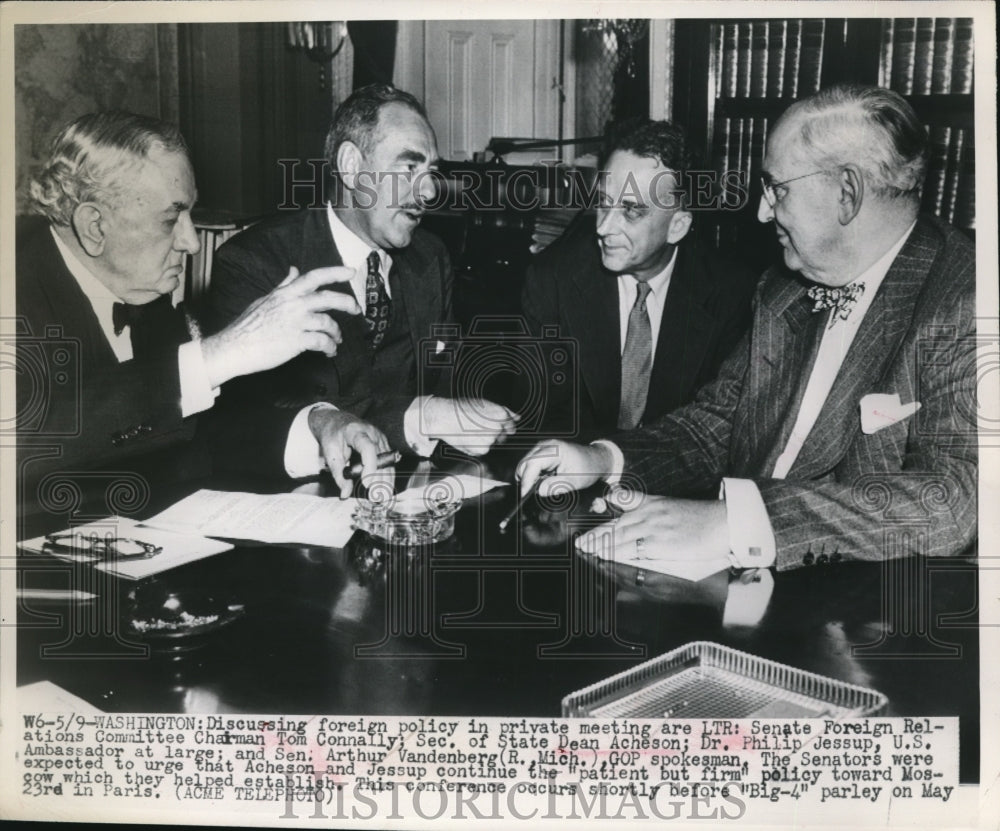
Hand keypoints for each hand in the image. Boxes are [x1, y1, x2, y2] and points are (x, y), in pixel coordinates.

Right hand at [201, 266, 360, 387]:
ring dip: (336, 333)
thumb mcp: (265, 299)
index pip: (314, 276)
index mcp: (285, 293)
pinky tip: (329, 352)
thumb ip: (284, 285)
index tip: (351, 271)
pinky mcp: (296, 341)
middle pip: (328, 298)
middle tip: (356, 310)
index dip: (335, 272)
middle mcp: (293, 304)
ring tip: (337, 340)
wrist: (234, 347)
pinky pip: (322, 342)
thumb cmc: (248, 326)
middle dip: (347, 303)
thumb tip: (294, 270)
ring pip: (328, 323)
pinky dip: (330, 347)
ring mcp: (295, 322)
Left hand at [308, 407, 393, 498]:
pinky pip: (388, 461)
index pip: (367, 448)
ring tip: (382, 496)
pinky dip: (387, 475)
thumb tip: (345, 494)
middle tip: (375, 497)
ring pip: (387, 461)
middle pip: (380, 457)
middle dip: (379, 479)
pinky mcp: (383, 444)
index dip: (369, 466)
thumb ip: (338, 474)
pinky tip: (386, 488)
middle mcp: (371, 433)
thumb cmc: (333, 436)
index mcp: (355, 431)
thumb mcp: (330, 454)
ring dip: (386, 479)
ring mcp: (380, 438)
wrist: (337, 422)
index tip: (367, 483)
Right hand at [421, 397, 518, 455]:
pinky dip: (476, 447)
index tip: (493, 426)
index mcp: (501, 415)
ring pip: (492, 444)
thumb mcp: (486, 404)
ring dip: (485, 441)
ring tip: (470, 432)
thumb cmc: (463, 409)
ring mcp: (491, 440)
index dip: (503, 427)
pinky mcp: (483, 450)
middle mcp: (499, 428)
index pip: (511, 426)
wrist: (446, 417)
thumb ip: (505, 412)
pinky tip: (467, 439)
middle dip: (495, 435)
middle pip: (502, 436)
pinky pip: (483, 450)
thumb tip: (518, 417)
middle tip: (478, 429)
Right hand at [515, 440, 613, 497]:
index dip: (526, 480)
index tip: (524, 495)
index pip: (532, 464)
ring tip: (544, 486)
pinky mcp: (541, 453)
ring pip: (525, 465)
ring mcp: (542, 448)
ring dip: (529, 479)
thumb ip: (557, 486)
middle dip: (526, 480)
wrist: (595, 460)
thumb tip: (539, 491)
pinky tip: (544, 481)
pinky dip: (533, 476)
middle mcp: (545, 445)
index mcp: (555, 449)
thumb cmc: (588, 468)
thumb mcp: (576, 481)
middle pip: (524, 464)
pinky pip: (530, 465)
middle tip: (534, 495)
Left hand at [575, 490, 729, 562]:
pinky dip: (614, 553)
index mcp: (653, 502)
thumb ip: (653, 511)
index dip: (606, 508)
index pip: (623, 502)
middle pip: (616, 523)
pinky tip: (604, 557)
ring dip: (600, 544)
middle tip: (580, 542)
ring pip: (618, 536)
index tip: (593, 512)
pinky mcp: (658, 544)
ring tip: (585, 550)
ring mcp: (652, 527)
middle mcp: (649, 512)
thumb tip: (638, 527)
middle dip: (597, 533)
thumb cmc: (702, 518)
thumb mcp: (673, 507)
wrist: (721, 523)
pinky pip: (630, 549)